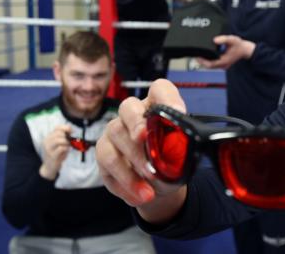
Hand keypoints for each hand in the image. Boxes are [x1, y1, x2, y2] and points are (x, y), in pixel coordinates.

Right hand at [39, 124, 70, 179]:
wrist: (49, 167)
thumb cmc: (56, 154)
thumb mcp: (60, 144)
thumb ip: (64, 137)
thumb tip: (71, 130)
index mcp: (49, 137)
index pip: (57, 128)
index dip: (65, 128)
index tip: (71, 131)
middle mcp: (47, 141)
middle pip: (58, 133)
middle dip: (67, 136)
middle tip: (69, 142)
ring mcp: (48, 148)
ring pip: (59, 140)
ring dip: (66, 142)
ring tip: (68, 146)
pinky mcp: (52, 155)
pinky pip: (61, 148)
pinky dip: (66, 148)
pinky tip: (67, 150)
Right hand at [96, 79, 187, 223]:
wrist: (157, 188)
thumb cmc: (170, 164)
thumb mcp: (181, 159)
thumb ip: (179, 149)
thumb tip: (177, 146)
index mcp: (157, 108)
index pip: (160, 90)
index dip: (167, 98)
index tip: (178, 112)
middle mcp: (133, 115)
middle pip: (128, 107)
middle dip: (135, 122)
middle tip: (144, 138)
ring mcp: (115, 132)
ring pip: (116, 135)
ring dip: (134, 162)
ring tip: (151, 184)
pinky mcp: (103, 152)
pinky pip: (108, 162)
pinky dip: (125, 181)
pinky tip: (140, 194)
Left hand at [196, 35, 255, 69]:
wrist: (246, 50)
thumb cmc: (240, 45)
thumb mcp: (233, 39)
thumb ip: (224, 39)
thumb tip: (214, 40)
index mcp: (224, 61)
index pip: (210, 64)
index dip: (202, 61)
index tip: (197, 56)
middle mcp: (223, 65)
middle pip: (209, 66)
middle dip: (201, 61)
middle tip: (195, 55)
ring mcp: (223, 65)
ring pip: (211, 66)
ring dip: (204, 61)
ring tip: (199, 54)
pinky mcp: (223, 64)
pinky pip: (214, 64)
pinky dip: (208, 61)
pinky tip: (206, 55)